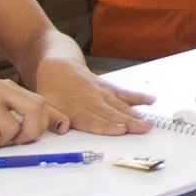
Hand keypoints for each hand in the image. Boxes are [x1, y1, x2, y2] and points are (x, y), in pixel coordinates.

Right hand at [0, 78, 60, 147]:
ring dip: (1, 141)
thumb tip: (45, 127)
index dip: (52, 118)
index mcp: (8, 87)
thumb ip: (15, 111)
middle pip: (35, 110)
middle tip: (18, 141)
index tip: (62, 129)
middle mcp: (0, 90)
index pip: (40, 102)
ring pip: (11, 130)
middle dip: (32, 131)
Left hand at [36, 60, 152, 134]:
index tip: (120, 130)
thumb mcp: (44, 105)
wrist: (58, 66)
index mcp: (74, 107)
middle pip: (112, 113)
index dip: (107, 126)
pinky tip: (150, 101)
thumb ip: (52, 119)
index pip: (93, 119)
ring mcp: (102, 92)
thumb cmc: (51, 89)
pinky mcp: (109, 87)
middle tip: (143, 128)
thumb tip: (62, 127)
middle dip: (129, 122)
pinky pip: (124, 93)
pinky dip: (138, 97)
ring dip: (135, 114)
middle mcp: (92, 99)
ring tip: (148, 122)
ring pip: (120, 105)